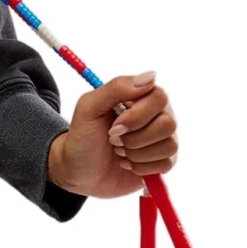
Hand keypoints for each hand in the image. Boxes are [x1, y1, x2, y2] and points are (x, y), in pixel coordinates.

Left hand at [47, 70, 178, 198]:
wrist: (77, 171)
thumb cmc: (82, 137)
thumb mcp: (89, 108)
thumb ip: (116, 87)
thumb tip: (151, 76)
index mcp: (143, 96)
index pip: (160, 98)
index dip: (137, 116)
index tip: (114, 127)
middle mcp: (158, 115)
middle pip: (168, 124)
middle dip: (135, 138)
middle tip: (114, 140)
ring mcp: (162, 138)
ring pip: (169, 146)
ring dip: (137, 154)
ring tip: (119, 152)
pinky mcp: (162, 162)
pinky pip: (166, 164)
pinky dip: (141, 168)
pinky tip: (127, 164)